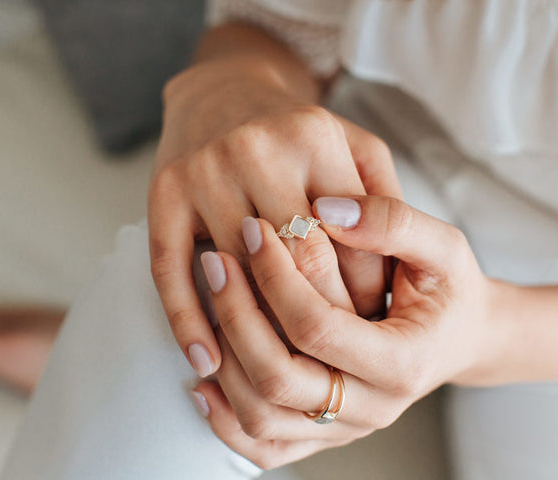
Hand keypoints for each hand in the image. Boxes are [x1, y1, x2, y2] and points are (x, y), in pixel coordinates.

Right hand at [149, 55, 401, 377]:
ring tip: (284, 368)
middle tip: (333, 354)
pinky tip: (207, 362)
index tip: (373, 325)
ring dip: (262, 331)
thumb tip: (394, 277)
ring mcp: (204, 172)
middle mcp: (257, 149)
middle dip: (322, 316)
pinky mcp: (162, 194)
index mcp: (314, 137)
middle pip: (297, 261)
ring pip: (240, 273)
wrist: (222, 92)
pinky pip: (172, 271)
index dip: (367, 293)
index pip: (351, 241)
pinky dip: (188, 323)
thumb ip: (383, 201)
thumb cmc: (300, 134)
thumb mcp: (356, 146)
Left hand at [191, 196, 501, 468]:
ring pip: (262, 416)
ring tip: (208, 302)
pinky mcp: (325, 436)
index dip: (277, 276)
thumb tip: (325, 207)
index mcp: (404, 362)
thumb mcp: (444, 247)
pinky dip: (225, 419)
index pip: (317, 326)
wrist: (459, 337)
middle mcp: (373, 407)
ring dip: (224, 361)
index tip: (254, 230)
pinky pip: (264, 447)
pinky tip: (203, 380)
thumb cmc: (450, 289)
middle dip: (237, 315)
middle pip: (279, 378)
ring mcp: (346, 428)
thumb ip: (394, 222)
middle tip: (216, 261)